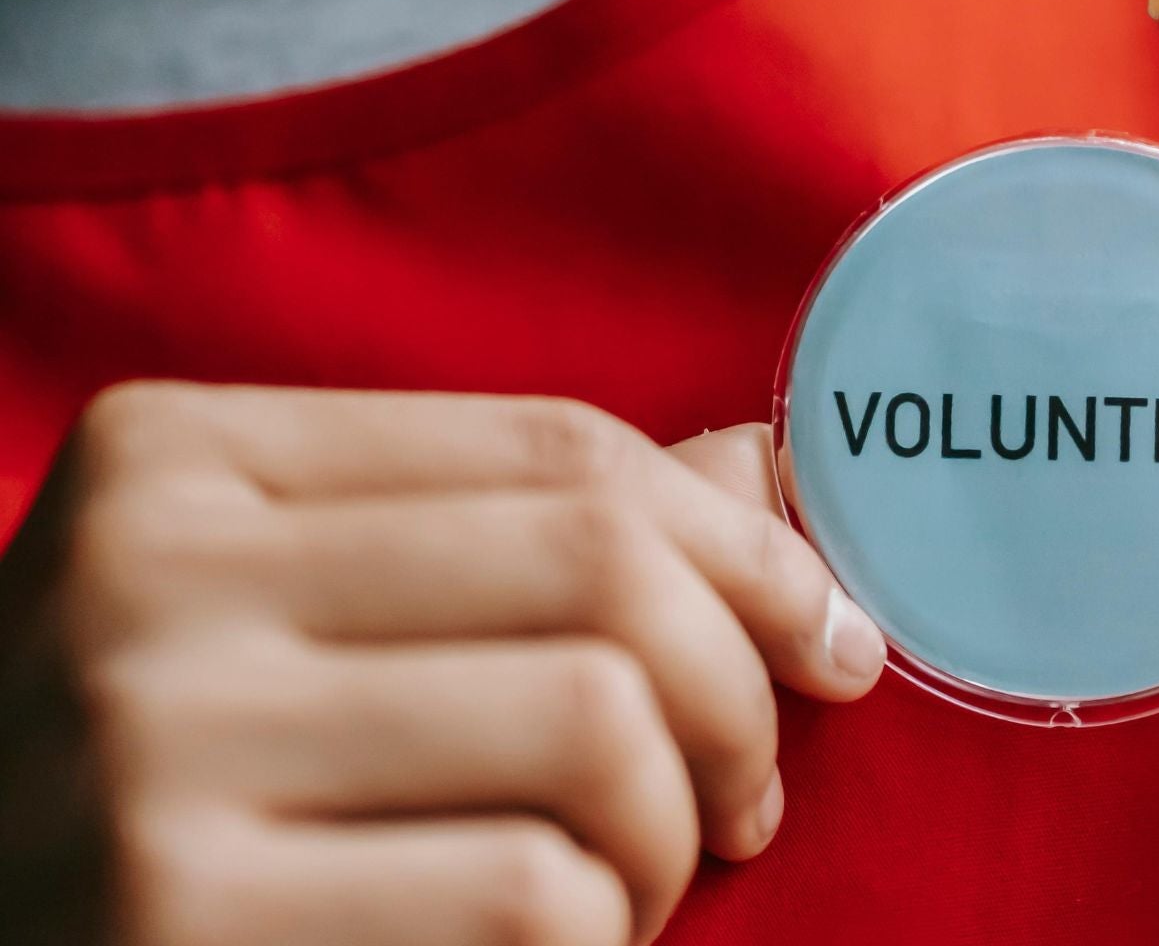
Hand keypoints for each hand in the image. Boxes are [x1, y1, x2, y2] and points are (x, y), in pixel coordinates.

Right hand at [0, 386, 884, 945]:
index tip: (827, 626)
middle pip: (598, 571)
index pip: (556, 449)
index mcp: (181, 456)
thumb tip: (767, 470)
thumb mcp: (294, 604)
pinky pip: (526, 899)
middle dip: (742, 685)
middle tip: (758, 778)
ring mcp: (143, 758)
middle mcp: (145, 579)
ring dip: (680, 825)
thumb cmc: (168, 764)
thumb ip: (514, 530)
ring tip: (652, 874)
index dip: (740, 539)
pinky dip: (601, 933)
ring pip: (592, 731)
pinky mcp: (171, 932)